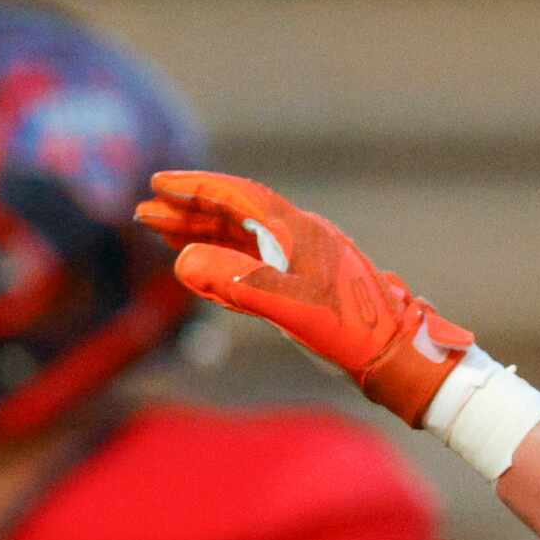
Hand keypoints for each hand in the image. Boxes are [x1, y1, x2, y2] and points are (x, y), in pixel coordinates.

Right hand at [134, 170, 474, 424]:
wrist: (395, 353)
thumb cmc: (348, 330)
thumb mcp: (289, 306)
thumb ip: (236, 282)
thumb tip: (184, 262)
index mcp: (295, 231)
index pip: (236, 197)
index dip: (195, 189)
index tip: (157, 185)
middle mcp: (298, 237)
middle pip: (234, 214)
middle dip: (188, 212)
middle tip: (144, 213)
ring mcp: (302, 260)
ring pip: (241, 237)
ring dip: (201, 234)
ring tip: (162, 234)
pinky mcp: (304, 285)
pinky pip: (253, 261)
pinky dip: (222, 258)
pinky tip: (204, 266)